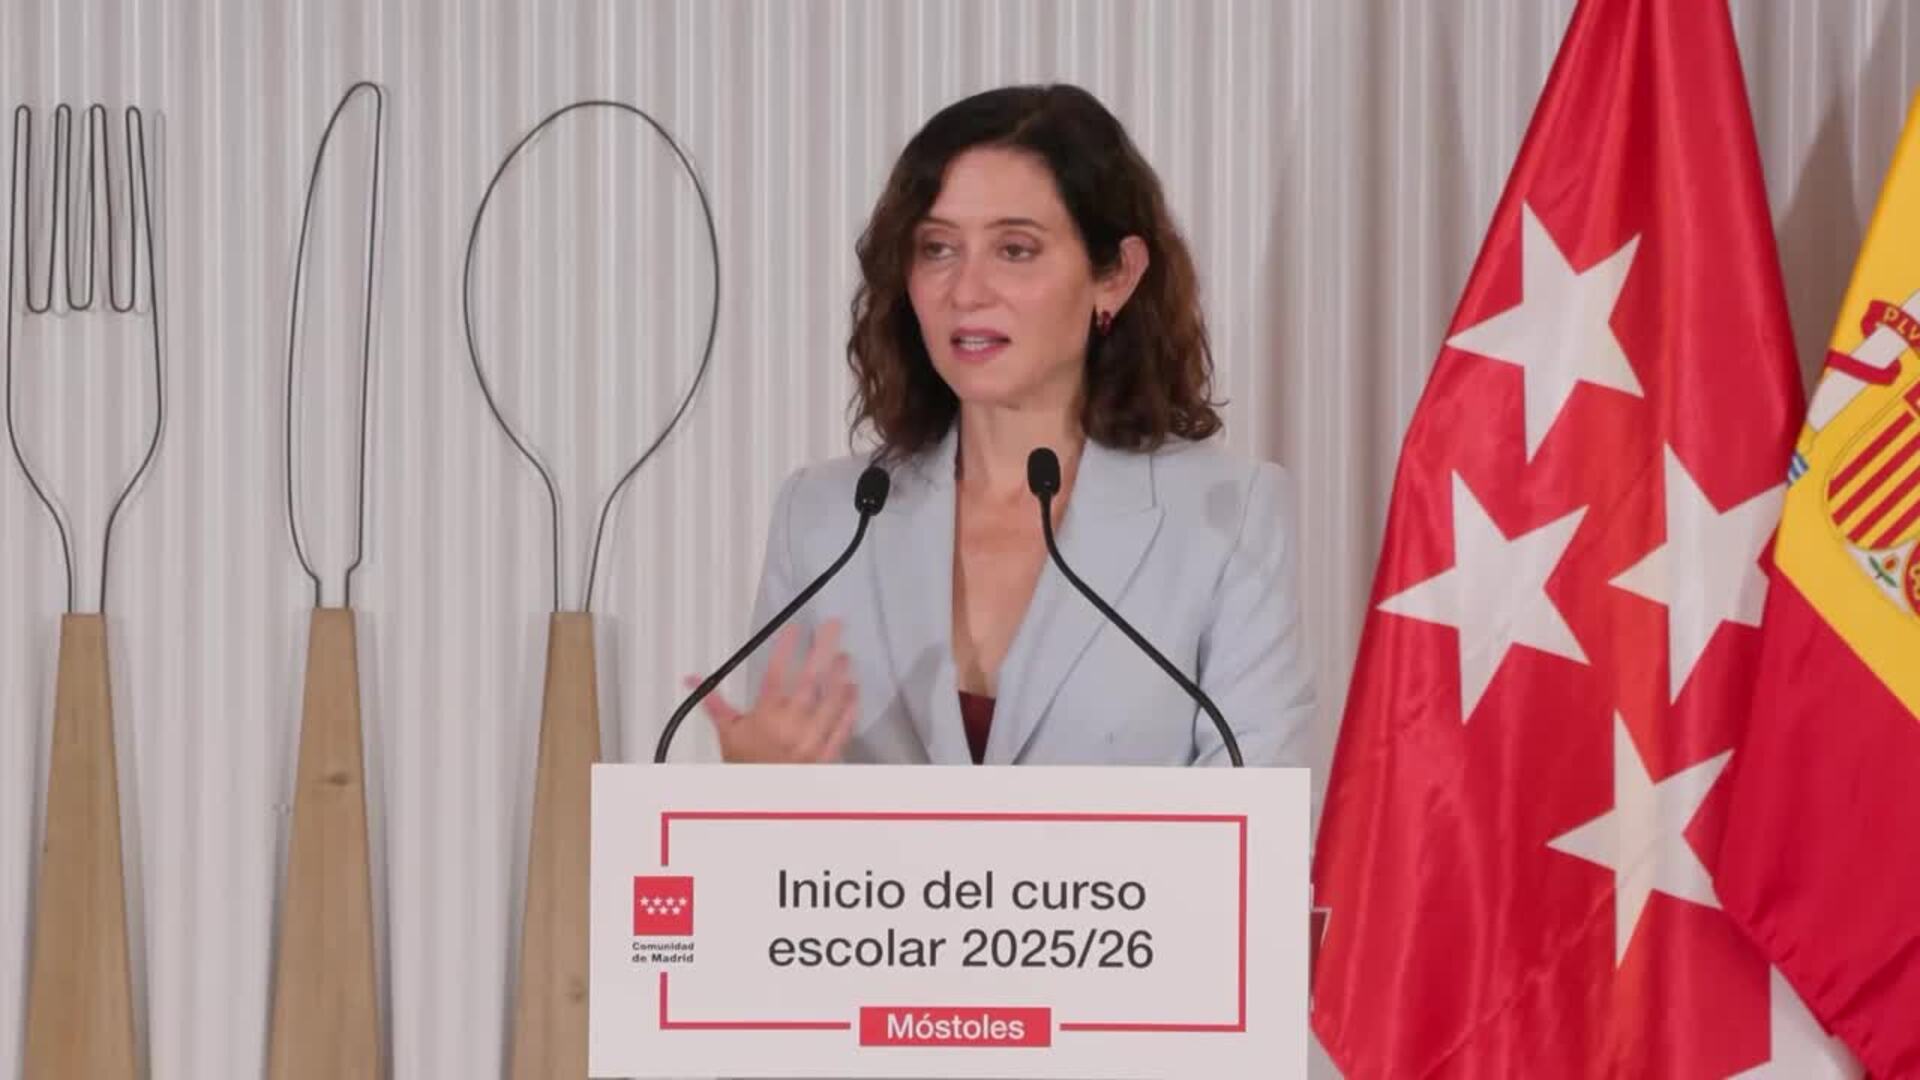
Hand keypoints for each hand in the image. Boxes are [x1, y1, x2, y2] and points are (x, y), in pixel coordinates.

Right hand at [691, 620, 858, 762]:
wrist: (762, 802)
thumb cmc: (746, 767)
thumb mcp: (727, 733)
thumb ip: (714, 702)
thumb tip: (693, 679)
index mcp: (765, 717)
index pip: (774, 675)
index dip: (785, 649)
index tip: (796, 629)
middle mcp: (789, 726)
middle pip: (808, 681)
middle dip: (821, 651)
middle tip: (832, 627)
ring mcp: (810, 740)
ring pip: (829, 703)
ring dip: (839, 676)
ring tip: (845, 654)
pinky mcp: (826, 754)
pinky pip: (841, 728)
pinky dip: (849, 708)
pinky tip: (854, 689)